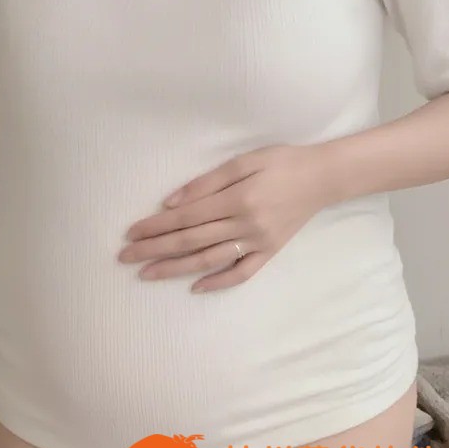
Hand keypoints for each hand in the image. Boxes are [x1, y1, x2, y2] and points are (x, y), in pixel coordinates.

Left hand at [117, 145, 332, 292]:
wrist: (323, 177)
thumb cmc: (282, 162)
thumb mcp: (244, 160)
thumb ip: (207, 182)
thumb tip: (172, 202)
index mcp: (237, 199)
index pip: (186, 217)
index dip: (156, 226)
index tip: (131, 232)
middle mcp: (245, 225)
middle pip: (191, 241)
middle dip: (155, 249)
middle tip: (125, 257)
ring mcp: (258, 243)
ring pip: (209, 260)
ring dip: (175, 269)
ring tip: (146, 274)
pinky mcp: (269, 253)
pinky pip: (241, 273)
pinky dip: (217, 282)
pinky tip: (194, 287)